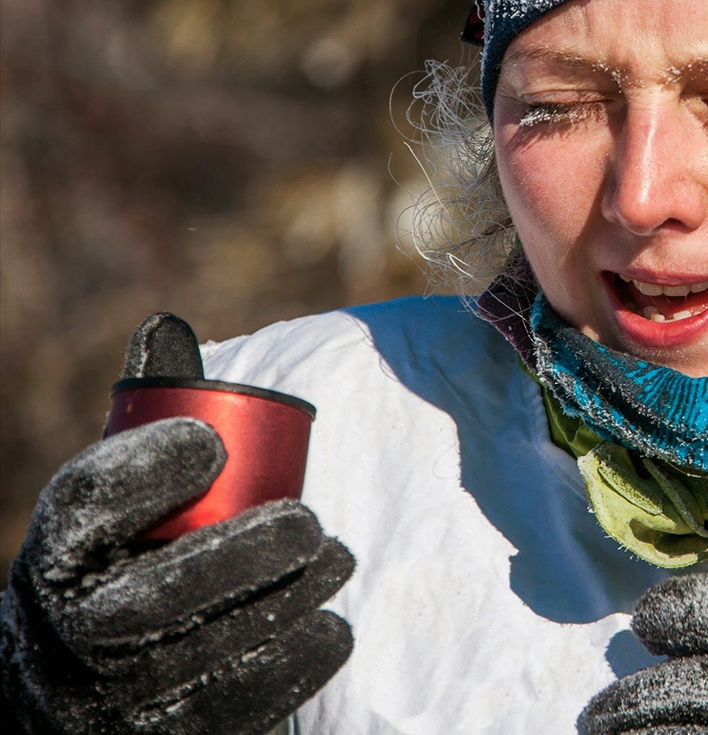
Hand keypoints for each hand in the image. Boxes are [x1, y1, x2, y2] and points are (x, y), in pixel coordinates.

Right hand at [1, 315, 353, 734]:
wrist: (83, 686)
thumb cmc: (124, 560)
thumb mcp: (117, 498)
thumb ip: (148, 412)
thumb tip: (168, 327)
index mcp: (54, 560)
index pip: (79, 512)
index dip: (141, 471)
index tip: (208, 440)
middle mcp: (67, 641)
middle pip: (149, 603)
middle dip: (241, 556)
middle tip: (309, 521)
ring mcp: (111, 705)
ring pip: (202, 659)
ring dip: (286, 603)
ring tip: (338, 558)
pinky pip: (235, 710)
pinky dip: (294, 665)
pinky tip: (332, 627)